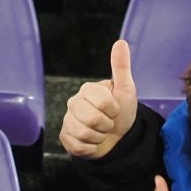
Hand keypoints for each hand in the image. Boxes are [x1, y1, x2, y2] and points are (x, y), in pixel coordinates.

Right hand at [59, 38, 138, 159]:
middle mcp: (74, 103)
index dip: (114, 110)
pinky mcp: (65, 138)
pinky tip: (93, 142)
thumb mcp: (126, 89)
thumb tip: (121, 42)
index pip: (103, 103)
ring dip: (99, 137)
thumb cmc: (122, 113)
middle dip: (106, 125)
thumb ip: (121, 67)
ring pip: (84, 134)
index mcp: (87, 89)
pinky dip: (91, 148)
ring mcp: (68, 121)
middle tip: (108, 123)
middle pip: (92, 119)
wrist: (118, 139)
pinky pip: (78, 146)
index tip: (115, 110)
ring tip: (101, 132)